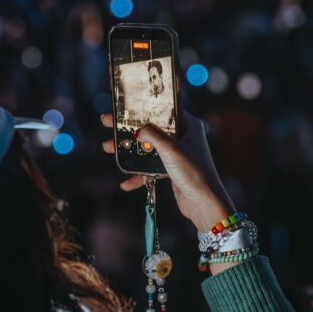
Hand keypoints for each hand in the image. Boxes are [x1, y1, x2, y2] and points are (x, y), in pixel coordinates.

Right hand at [100, 110, 235, 232]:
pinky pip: (151, 168)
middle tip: (108, 124)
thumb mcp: (171, 149)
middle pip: (151, 128)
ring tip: (109, 149)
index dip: (142, 108)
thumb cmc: (193, 172)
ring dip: (130, 151)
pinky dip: (139, 174)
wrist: (204, 204)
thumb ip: (152, 135)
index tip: (123, 108)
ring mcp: (177, 154)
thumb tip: (138, 129)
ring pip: (148, 148)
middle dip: (129, 130)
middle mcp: (184, 137)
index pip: (163, 110)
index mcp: (189, 125)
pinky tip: (126, 183)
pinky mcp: (172, 170)